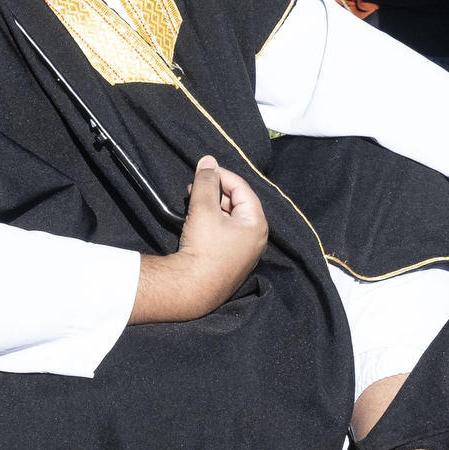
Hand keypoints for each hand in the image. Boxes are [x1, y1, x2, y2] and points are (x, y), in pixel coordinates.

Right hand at [133, 155, 270, 321]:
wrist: (191, 289)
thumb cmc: (202, 248)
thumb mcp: (203, 209)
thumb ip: (206, 182)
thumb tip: (208, 160)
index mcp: (257, 224)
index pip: (243, 189)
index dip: (222, 176)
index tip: (204, 170)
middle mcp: (256, 239)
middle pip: (238, 204)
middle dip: (216, 192)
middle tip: (196, 186)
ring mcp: (245, 253)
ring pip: (231, 219)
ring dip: (213, 207)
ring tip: (193, 202)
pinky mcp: (232, 262)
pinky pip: (226, 234)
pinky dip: (213, 223)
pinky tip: (196, 221)